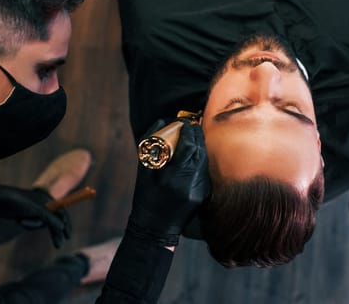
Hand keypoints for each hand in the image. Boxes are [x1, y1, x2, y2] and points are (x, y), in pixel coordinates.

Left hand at [0, 185, 70, 247]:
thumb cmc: (17, 202)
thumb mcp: (36, 210)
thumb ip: (50, 219)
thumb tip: (62, 227)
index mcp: (48, 199)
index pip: (62, 213)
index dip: (67, 225)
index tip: (68, 237)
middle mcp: (44, 204)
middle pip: (54, 220)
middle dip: (54, 232)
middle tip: (58, 246)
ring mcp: (36, 210)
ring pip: (42, 224)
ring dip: (33, 225)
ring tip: (21, 221)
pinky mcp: (27, 215)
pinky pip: (33, 225)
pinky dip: (28, 225)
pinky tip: (19, 220)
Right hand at [128, 120, 210, 245]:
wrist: (154, 227)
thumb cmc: (145, 197)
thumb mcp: (143, 171)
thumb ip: (149, 143)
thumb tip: (160, 121)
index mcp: (172, 176)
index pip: (188, 147)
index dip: (189, 132)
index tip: (185, 123)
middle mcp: (188, 183)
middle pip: (200, 151)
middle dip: (197, 136)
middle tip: (192, 126)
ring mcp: (198, 190)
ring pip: (205, 161)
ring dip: (200, 147)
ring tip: (193, 137)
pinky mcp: (203, 195)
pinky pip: (204, 172)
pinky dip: (200, 161)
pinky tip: (195, 155)